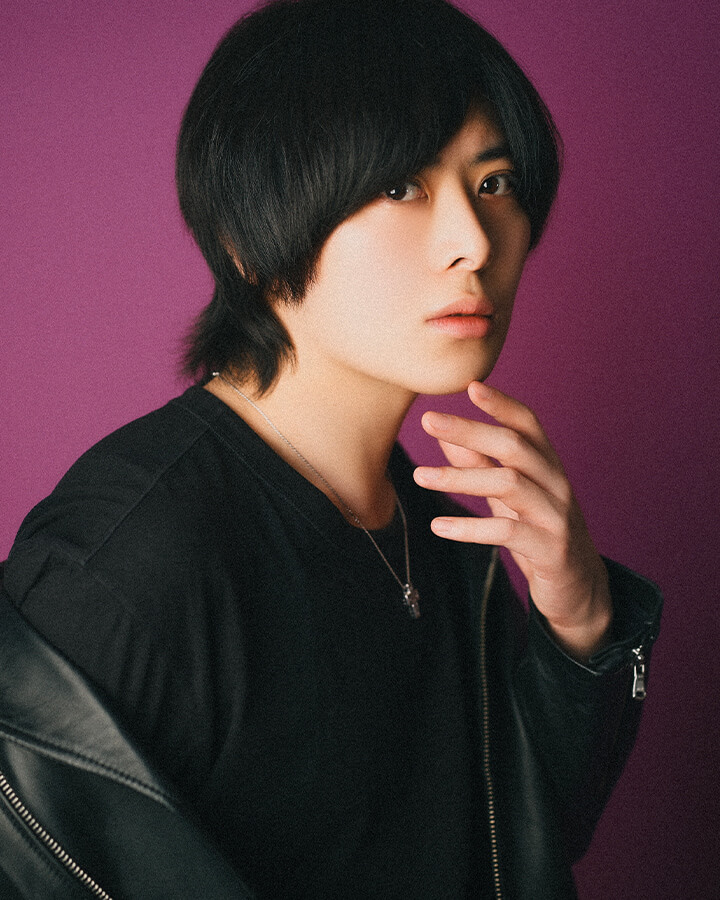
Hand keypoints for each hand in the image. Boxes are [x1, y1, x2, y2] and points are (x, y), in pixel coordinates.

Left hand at [413, 381, 611, 659]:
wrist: (578, 589)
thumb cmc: (539, 534)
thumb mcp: (508, 497)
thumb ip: (482, 465)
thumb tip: (446, 437)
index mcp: (548, 466)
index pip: (528, 424)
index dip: (501, 403)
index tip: (470, 385)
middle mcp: (557, 484)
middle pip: (514, 447)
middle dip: (469, 429)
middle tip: (428, 420)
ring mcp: (556, 516)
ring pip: (509, 484)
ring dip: (460, 477)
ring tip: (420, 476)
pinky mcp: (551, 549)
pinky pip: (508, 531)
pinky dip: (470, 527)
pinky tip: (439, 527)